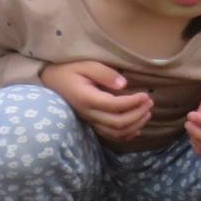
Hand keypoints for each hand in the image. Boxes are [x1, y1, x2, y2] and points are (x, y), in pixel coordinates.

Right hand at [39, 59, 154, 142]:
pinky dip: (126, 134)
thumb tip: (124, 85)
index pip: (115, 106)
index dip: (133, 103)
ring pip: (116, 132)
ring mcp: (90, 121)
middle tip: (150, 102)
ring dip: (135, 125)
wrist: (51, 81)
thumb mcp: (86, 65)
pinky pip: (110, 135)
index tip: (145, 95)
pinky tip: (137, 127)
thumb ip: (104, 73)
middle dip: (138, 114)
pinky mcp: (91, 123)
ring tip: (147, 113)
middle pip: (119, 123)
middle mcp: (89, 113)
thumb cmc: (69, 70)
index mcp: (87, 99)